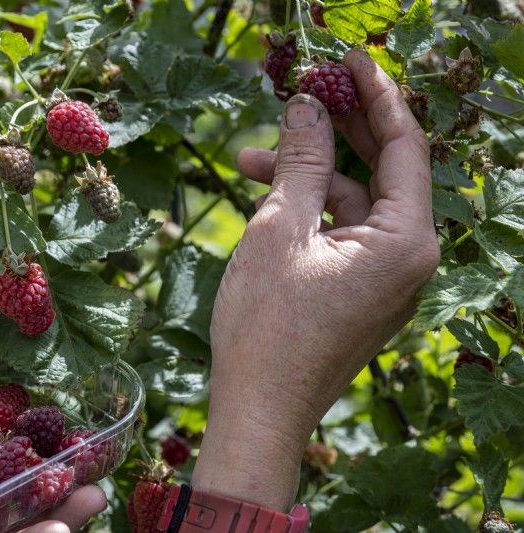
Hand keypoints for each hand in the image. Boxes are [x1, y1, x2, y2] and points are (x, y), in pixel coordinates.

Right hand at [193, 49, 439, 510]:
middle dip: (337, 131)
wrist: (259, 411)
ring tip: (247, 158)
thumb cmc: (267, 326)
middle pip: (382, 171)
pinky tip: (265, 198)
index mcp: (405, 240)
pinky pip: (341, 234)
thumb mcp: (279, 230)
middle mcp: (409, 257)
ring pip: (353, 203)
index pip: (403, 145)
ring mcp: (385, 278)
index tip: (346, 59)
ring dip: (307, 177)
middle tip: (298, 95)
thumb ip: (301, 162)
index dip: (374, 95)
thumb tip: (306, 107)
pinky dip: (308, 212)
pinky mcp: (360, 292)